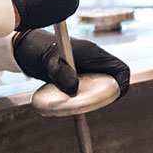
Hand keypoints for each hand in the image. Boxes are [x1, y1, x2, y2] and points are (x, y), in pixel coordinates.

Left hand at [12, 30, 130, 97]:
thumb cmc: (40, 50)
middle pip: (114, 79)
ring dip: (95, 97)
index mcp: (93, 53)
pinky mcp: (79, 76)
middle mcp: (93, 61)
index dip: (123, 84)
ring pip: (102, 85)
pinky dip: (83, 97)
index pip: (120, 68)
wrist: (28, 49)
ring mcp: (87, 69)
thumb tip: (73, 88)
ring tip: (80, 104)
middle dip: (109, 94)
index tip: (115, 97)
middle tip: (93, 103)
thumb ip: (60, 73)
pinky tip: (70, 102)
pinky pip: (89, 89)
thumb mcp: (48, 62)